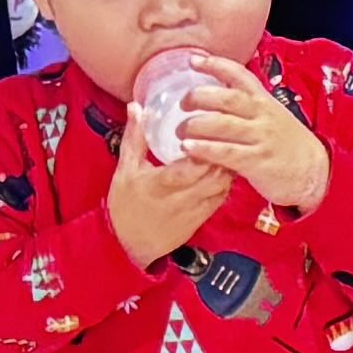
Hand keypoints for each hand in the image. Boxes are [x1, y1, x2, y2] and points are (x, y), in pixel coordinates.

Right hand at [103, 111, 238, 268]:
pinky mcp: (200, 220)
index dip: (204, 150)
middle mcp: (180, 199)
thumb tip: (136, 106)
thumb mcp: (126, 169)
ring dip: (226, 168)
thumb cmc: (125, 205)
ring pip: (221, 188)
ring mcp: (193, 212)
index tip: (207, 131)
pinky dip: (225, 183)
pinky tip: (224, 169)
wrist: (127, 245)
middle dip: (221, 156)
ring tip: (226, 148)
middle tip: (224, 135)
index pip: (190, 168)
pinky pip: (220, 199)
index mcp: (160, 184)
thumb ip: (134, 137)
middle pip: (213, 177)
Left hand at [176, 65, 328, 214]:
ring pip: (223, 124)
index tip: (193, 60)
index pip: (239, 74)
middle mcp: (262, 114)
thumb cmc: (286, 143)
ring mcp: (260, 137)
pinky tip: (188, 149)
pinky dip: (204, 149)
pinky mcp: (257, 161)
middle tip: (182, 104)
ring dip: (195, 125)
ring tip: (179, 131)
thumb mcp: (271, 116)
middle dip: (199, 97)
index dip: (215, 64)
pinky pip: (226, 152)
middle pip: (226, 98)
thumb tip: (213, 96)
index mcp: (263, 100)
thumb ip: (247, 107)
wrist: (313, 171)